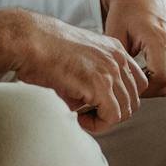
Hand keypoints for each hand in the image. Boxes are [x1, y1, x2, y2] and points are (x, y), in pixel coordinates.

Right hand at [5, 8, 147, 133]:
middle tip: (88, 113)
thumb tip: (96, 104)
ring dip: (103, 119)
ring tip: (81, 115)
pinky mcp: (100, 84)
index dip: (120, 98)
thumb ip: (94, 75)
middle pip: (133, 99)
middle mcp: (117, 58)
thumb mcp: (79, 59)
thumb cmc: (44, 50)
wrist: (29, 40)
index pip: (137, 82)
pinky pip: (112, 116)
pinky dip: (97, 124)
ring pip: (125, 110)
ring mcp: (111, 70)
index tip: (98, 103)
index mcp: (114, 49)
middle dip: (112, 111)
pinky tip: (78, 116)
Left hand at [100, 0, 165, 97]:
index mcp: (158, 37)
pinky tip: (152, 73)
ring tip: (142, 77)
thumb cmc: (124, 13)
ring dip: (161, 88)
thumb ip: (121, 62)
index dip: (146, 90)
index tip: (131, 83)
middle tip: (134, 83)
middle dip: (151, 91)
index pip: (163, 78)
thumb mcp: (115, 35)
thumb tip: (123, 88)